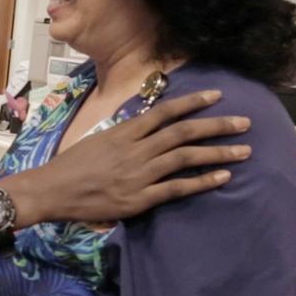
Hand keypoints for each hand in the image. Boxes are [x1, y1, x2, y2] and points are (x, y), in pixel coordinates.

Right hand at [5, 90, 251, 227]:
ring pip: (185, 158)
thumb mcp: (97, 140)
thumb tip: (146, 129)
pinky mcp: (138, 199)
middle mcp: (135, 150)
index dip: (193, 103)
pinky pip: (177, 189)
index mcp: (124, 132)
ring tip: (244, 150)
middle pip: (183, 133)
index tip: (217, 96)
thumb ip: (124, 136)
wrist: (50, 190)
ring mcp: (138, 174)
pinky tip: (223, 177)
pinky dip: (202, 182)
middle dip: (217, 126)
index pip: (164, 112)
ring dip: (218, 153)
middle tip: (245, 122)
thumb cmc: (70, 166)